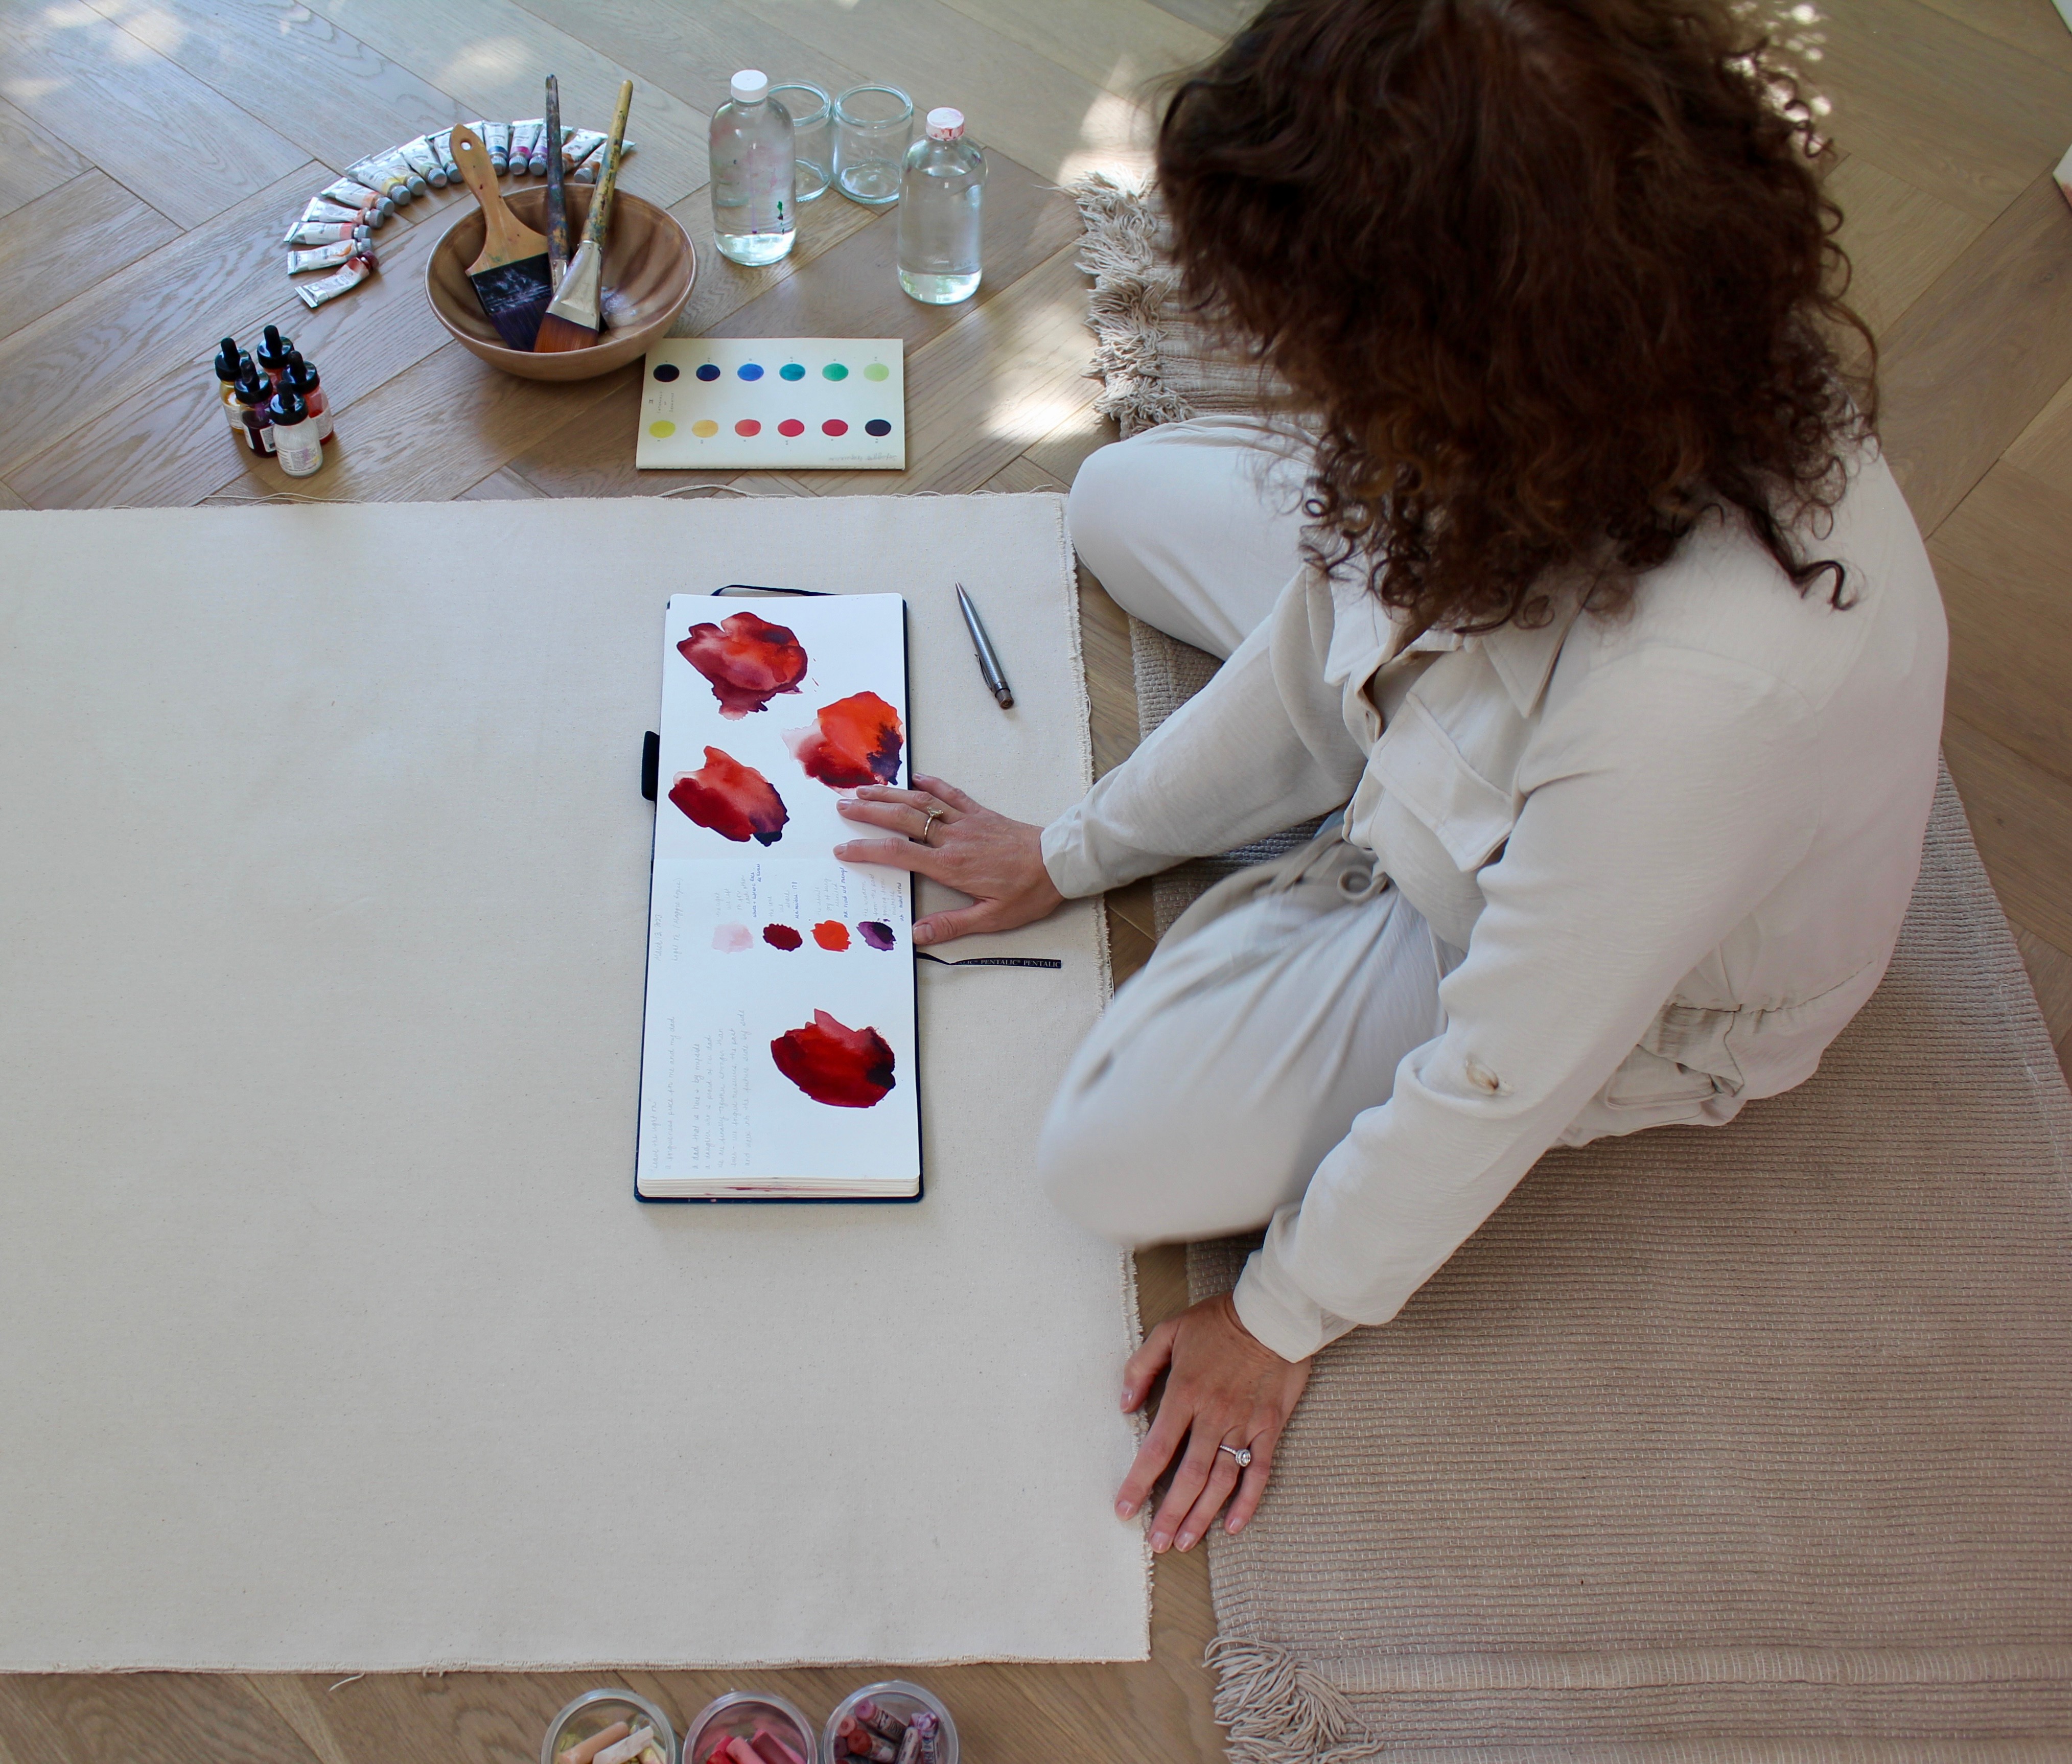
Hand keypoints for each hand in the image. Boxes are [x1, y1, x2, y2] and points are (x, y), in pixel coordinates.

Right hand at [833, 774, 1062, 945]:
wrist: (1059, 862)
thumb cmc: (1028, 892)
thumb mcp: (993, 918)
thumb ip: (952, 925)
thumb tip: (917, 935)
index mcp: (950, 866)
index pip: (898, 854)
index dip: (867, 850)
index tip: (843, 849)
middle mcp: (953, 839)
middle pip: (902, 820)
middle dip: (869, 812)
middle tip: (841, 806)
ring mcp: (966, 822)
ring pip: (921, 803)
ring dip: (890, 795)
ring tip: (863, 790)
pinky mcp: (981, 813)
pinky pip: (951, 794)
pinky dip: (931, 784)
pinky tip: (914, 779)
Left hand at [1116, 1294, 1311, 1549]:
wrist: (1273, 1315)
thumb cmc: (1218, 1321)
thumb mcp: (1169, 1331)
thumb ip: (1142, 1366)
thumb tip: (1125, 1404)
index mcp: (1184, 1394)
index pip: (1156, 1449)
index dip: (1139, 1483)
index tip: (1124, 1509)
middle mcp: (1212, 1417)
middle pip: (1188, 1476)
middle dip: (1170, 1513)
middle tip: (1156, 1543)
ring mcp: (1243, 1425)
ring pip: (1221, 1481)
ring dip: (1202, 1515)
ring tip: (1184, 1542)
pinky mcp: (1269, 1428)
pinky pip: (1259, 1472)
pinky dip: (1247, 1501)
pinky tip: (1232, 1525)